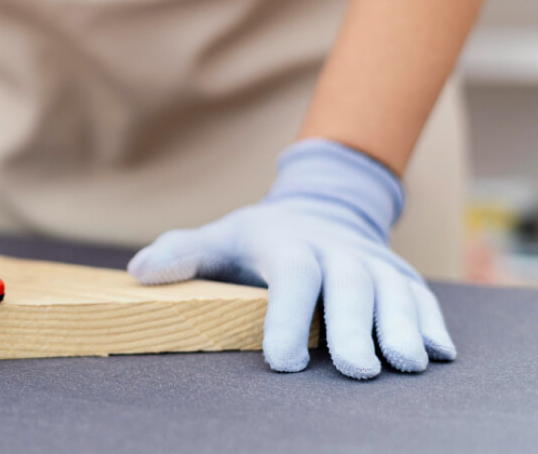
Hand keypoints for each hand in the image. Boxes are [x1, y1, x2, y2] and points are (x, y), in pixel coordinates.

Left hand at [128, 140, 455, 378]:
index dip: (288, 317)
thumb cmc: (259, 237)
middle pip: (350, 285)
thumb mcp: (218, 237)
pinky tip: (437, 355)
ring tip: (404, 364)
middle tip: (356, 369)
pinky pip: (422, 297)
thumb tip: (139, 272)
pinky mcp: (399, 274)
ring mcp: (373, 260)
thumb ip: (181, 254)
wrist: (319, 206)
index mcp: (287, 242)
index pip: (292, 277)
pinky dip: (432, 323)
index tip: (283, 362)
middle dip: (354, 327)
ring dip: (402, 326)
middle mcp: (336, 249)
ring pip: (394, 290)